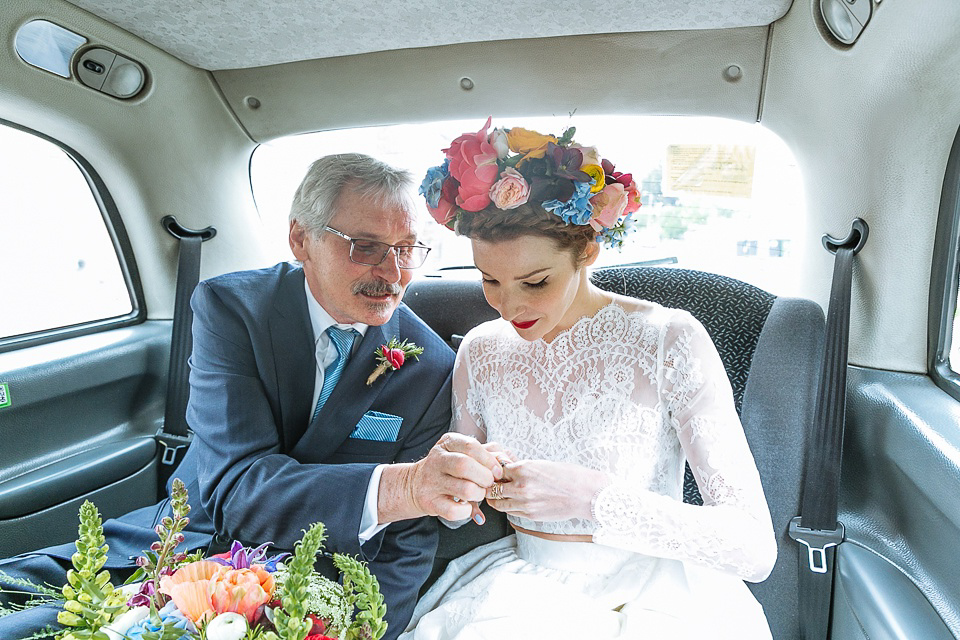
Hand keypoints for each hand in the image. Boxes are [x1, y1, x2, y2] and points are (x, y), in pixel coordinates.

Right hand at [377, 433, 503, 522]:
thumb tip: (507, 462)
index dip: (489, 460)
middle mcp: (437, 459)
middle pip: (465, 465)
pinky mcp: (429, 502)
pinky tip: (467, 507)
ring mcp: (431, 481)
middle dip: (484, 478)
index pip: (471, 446)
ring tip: (478, 494)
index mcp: (448, 443)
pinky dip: (466, 511)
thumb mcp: (464, 453)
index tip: (497, 471)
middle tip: (488, 484)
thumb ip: (487, 454)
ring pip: (464, 489)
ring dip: (478, 495)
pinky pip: (454, 511)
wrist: (416, 484)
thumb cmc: (449, 468)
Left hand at [484, 460, 607, 521]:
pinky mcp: (530, 515)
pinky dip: (509, 508)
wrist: (585, 494)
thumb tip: (507, 470)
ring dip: (497, 500)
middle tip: (492, 487)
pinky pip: (511, 512)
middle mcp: (521, 487)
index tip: (495, 474)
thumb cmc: (568, 476)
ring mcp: (525, 503)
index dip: (495, 473)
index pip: (496, 471)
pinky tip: (514, 503)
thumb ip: (522, 468)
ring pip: (498, 504)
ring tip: (500, 496)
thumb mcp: (541, 464)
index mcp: (523, 469)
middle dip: (491, 488)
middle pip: (492, 489)